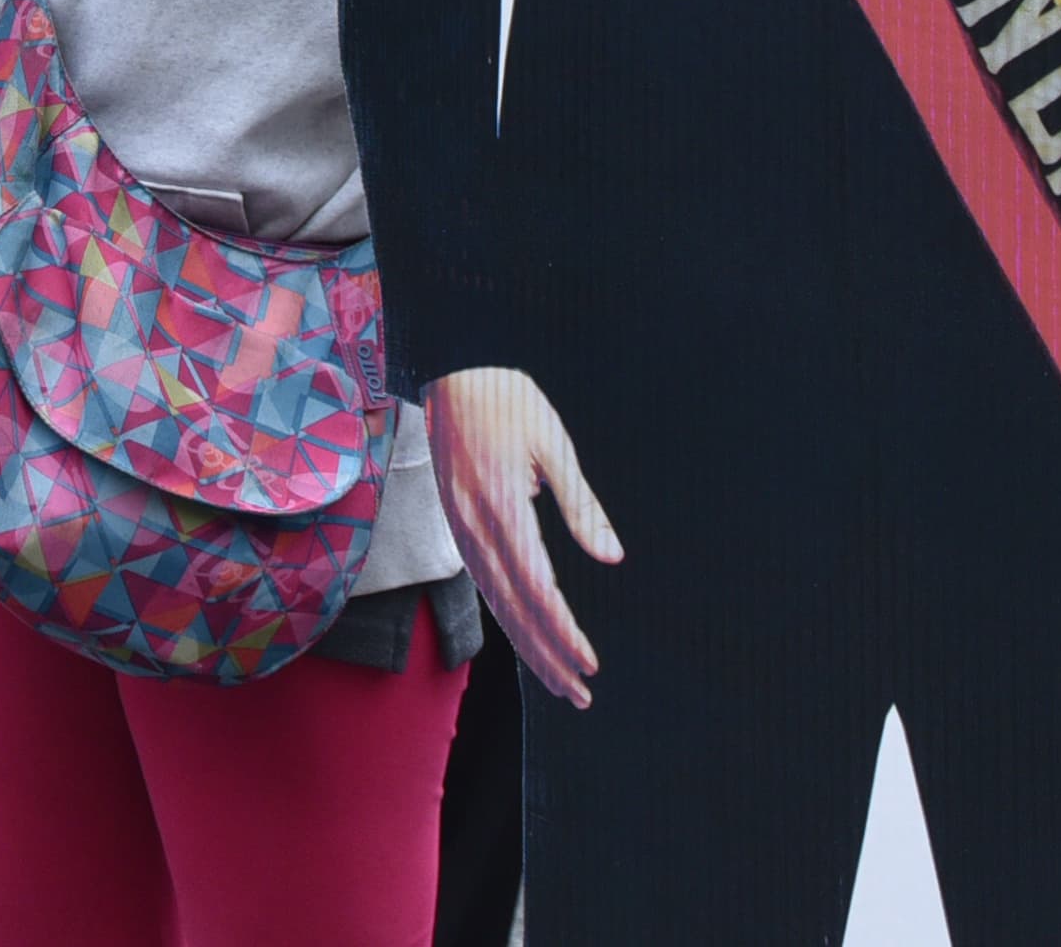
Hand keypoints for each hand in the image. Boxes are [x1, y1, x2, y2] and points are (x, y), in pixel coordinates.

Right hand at [426, 367, 621, 706]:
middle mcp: (474, 526)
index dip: (563, 632)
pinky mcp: (455, 519)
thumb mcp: (555, 445)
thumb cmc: (508, 398)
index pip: (537, 588)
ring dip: (526, 644)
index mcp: (501, 507)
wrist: (449, 366)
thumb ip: (580, 504)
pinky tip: (525, 632)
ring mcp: (460, 525)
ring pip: (494, 600)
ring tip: (558, 679)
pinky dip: (506, 614)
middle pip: (513, 608)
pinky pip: (481, 580)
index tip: (590, 664)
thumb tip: (610, 556)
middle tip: (580, 693)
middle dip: (547, 655)